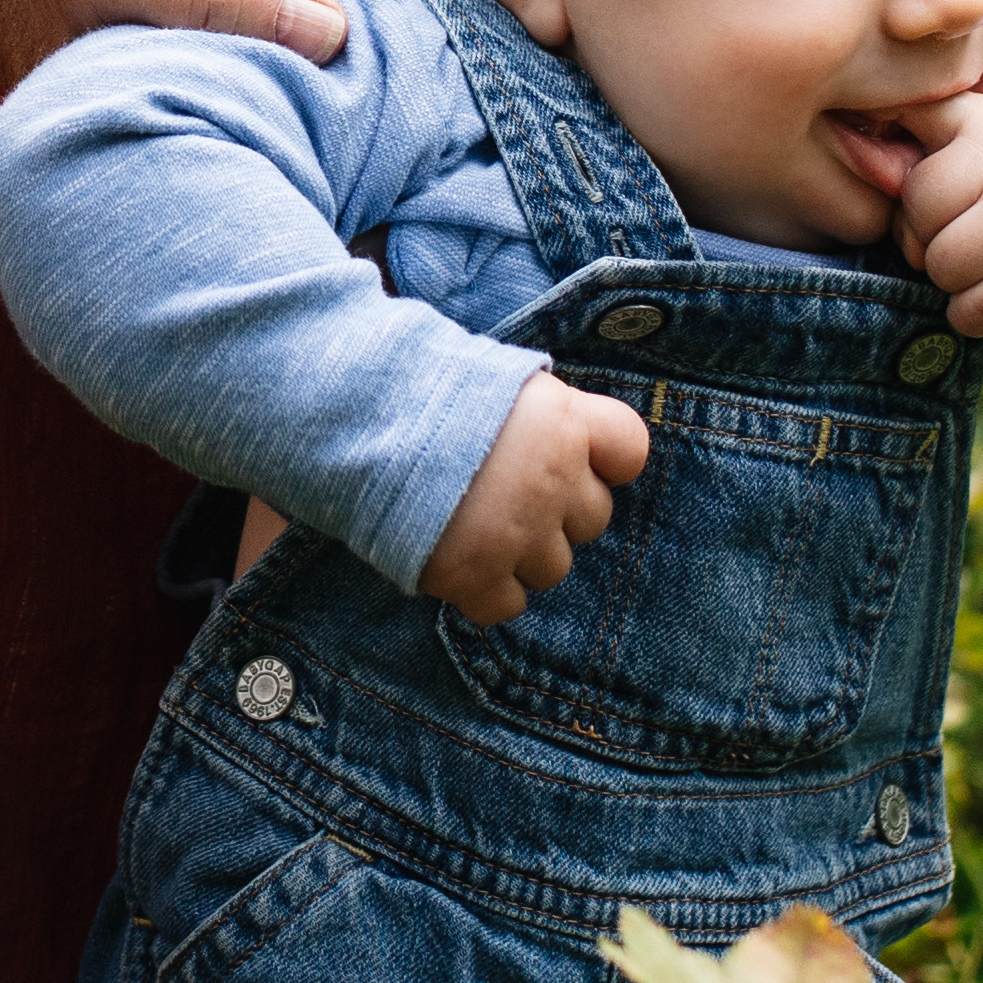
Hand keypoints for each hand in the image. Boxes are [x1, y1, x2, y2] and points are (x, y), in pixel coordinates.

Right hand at [420, 371, 648, 624]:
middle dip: (558, 512)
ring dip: (523, 555)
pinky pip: (507, 605)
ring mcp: (517, 533)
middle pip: (593, 518)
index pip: (629, 450)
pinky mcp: (474, 575)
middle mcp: (553, 481)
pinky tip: (460, 563)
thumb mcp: (495, 377)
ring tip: (478, 527)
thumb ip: (540, 413)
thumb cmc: (420, 388)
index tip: (577, 461)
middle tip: (507, 494)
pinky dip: (487, 592)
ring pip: (554, 567)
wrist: (353, 417)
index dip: (606, 462)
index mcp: (564, 422)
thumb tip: (558, 437)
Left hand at [895, 94, 982, 341]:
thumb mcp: (979, 142)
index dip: (907, 191)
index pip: (902, 149)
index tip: (937, 198)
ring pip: (941, 265)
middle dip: (927, 240)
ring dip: (953, 281)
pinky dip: (974, 314)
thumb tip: (847, 145)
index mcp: (981, 115)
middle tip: (965, 237)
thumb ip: (917, 139)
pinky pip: (970, 309)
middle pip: (918, 213)